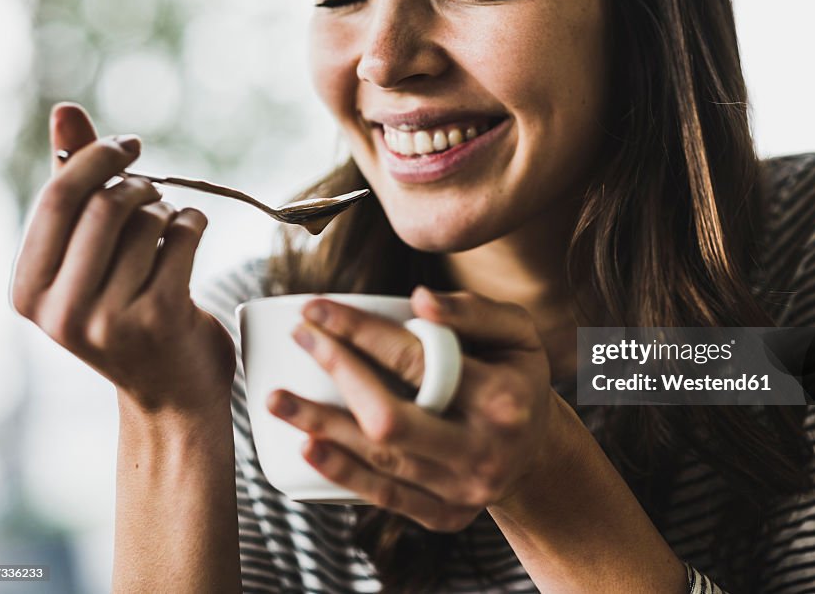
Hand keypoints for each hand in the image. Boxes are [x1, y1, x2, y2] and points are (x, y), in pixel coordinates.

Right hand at [11, 103, 234, 415]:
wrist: (172, 396)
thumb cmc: (126, 315)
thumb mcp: (87, 261)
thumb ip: (74, 189)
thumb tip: (65, 111)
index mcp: (28, 292)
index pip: (56, 201)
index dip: (95, 159)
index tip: (126, 146)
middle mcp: (61, 311)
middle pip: (103, 206)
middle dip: (137, 184)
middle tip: (153, 187)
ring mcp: (111, 319)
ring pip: (147, 221)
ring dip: (167, 209)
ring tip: (169, 224)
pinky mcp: (162, 317)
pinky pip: (182, 235)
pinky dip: (193, 220)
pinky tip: (191, 230)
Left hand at [267, 287, 566, 531]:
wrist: (537, 454)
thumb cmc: (518, 379)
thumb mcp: (517, 334)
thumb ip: (473, 311)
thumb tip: (418, 299)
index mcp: (503, 398)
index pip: (419, 360)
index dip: (361, 332)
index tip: (317, 308)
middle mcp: (483, 449)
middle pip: (392, 416)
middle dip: (339, 372)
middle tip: (301, 338)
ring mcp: (463, 489)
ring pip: (381, 459)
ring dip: (323, 426)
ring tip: (277, 398)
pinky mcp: (445, 516)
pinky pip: (386, 496)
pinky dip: (343, 472)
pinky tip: (309, 446)